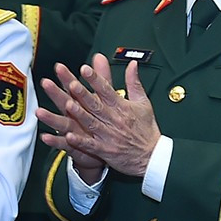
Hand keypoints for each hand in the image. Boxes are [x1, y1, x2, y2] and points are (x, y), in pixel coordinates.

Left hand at [37, 55, 161, 178]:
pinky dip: (80, 141)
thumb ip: (134, 82)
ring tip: (68, 105)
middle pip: (96, 104)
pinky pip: (90, 145)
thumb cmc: (147, 129)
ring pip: (91, 123)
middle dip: (83, 94)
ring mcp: (109, 136)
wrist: (152, 156)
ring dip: (79, 114)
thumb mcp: (143, 103)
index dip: (95, 79)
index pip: (107, 90)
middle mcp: (114, 120)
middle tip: (71, 83)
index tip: (85, 68)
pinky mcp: (106, 151)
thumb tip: (132, 64)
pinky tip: (69, 136)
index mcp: (122, 107)